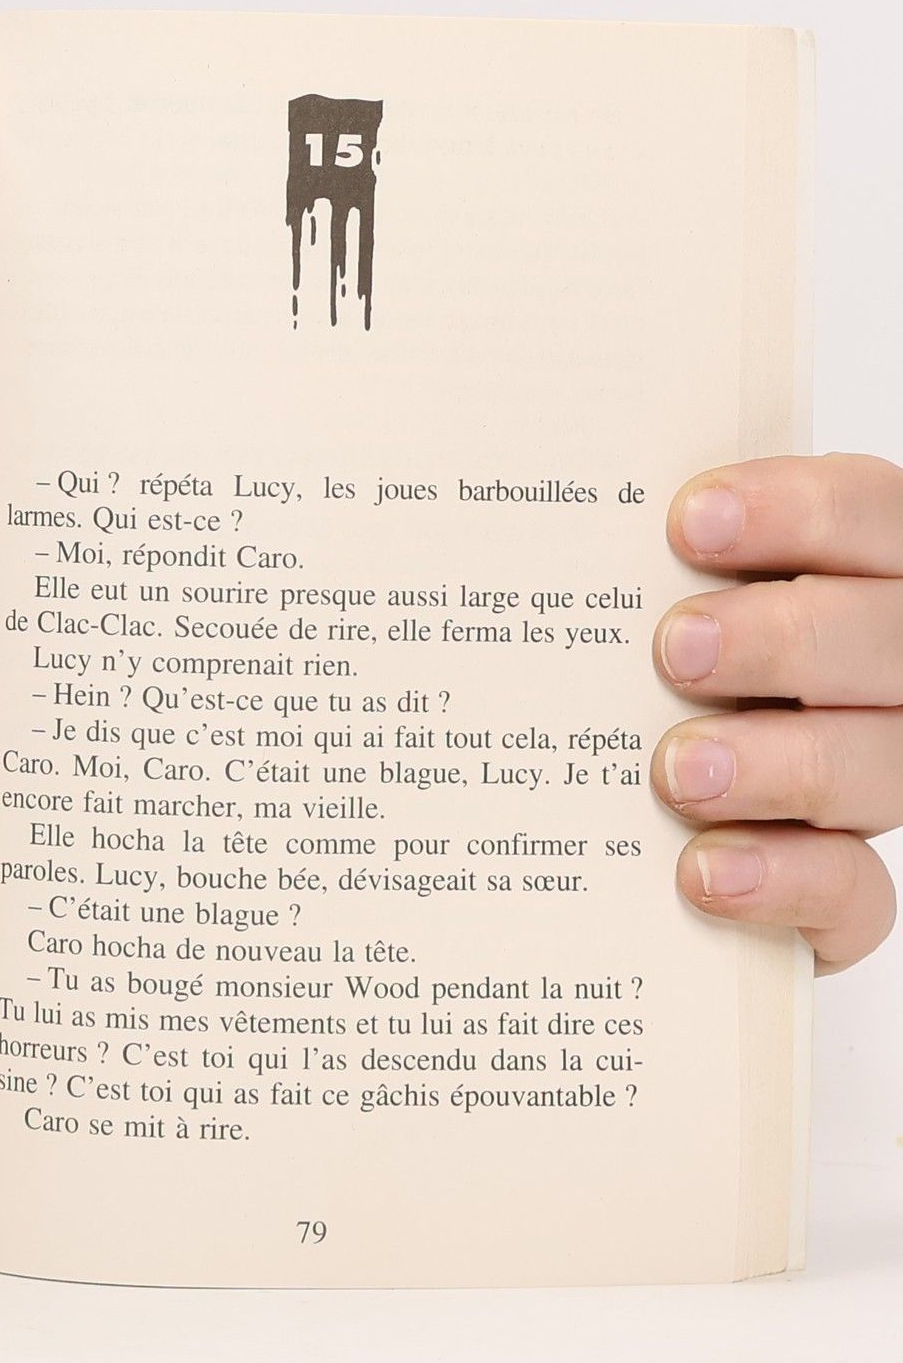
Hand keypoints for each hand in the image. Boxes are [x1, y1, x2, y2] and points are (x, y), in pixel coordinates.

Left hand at [654, 454, 900, 971]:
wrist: (613, 833)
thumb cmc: (620, 671)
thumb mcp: (621, 597)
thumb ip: (616, 555)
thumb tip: (499, 473)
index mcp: (850, 572)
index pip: (866, 511)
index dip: (797, 509)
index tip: (687, 522)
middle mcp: (883, 672)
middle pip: (890, 636)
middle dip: (786, 638)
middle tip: (677, 649)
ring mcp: (874, 779)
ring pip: (881, 764)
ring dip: (781, 763)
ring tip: (675, 772)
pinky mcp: (841, 887)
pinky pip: (856, 889)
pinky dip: (785, 879)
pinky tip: (703, 871)